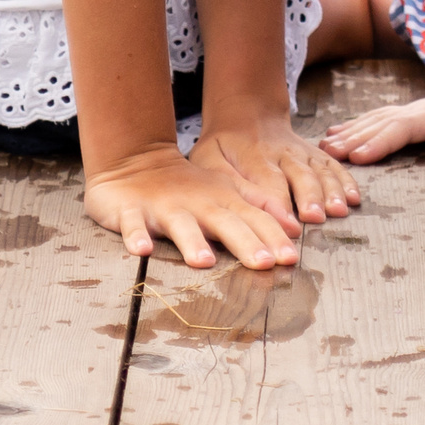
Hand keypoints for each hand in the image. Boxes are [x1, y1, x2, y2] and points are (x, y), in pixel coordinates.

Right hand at [82, 142, 301, 269]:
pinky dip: (135, 235)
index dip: (273, 237)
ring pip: (180, 225)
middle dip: (245, 242)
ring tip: (204, 261)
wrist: (136, 162)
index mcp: (223, 200)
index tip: (291, 258)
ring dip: (191, 242)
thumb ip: (259, 208)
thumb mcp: (227, 191)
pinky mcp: (132, 211)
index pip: (254, 219)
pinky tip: (141, 250)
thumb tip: (292, 229)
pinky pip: (132, 224)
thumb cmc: (189, 187)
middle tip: (265, 263)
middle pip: (224, 223)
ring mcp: (164, 208)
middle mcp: (197, 204)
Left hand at [192, 109, 361, 228]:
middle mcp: (282, 153)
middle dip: (309, 197)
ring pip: (320, 170)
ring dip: (331, 191)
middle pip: (299, 175)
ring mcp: (301, 151)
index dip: (279, 205)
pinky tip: (354, 198)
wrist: (245, 114)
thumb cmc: (223, 146)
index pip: (268, 183)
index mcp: (254, 156)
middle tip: (315, 218)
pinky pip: (333, 165)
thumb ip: (223, 181)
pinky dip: (346, 180)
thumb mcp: (208, 158)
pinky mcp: (314, 153)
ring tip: (339, 211)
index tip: (288, 226)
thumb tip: (236, 207)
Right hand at [319, 73, 424, 168]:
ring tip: (324, 146)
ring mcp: (422, 111)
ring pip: (380, 119)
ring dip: (352, 132)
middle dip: (354, 138)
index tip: (357, 157)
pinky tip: (342, 135)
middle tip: (323, 156)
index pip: (408, 127)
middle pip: (385, 122)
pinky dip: (360, 127)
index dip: (381, 141)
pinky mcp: (420, 117)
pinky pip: (384, 120)